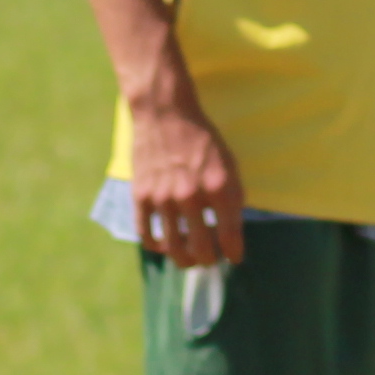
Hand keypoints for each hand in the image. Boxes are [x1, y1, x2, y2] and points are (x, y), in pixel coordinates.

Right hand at [126, 92, 247, 267]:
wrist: (166, 114)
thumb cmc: (203, 140)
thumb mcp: (229, 165)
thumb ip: (232, 199)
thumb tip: (231, 235)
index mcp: (219, 186)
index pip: (230, 236)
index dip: (234, 253)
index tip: (234, 258)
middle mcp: (191, 195)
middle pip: (201, 250)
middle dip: (209, 260)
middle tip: (210, 258)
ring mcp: (163, 197)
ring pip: (174, 248)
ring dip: (184, 259)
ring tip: (190, 258)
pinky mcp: (140, 196)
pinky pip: (147, 236)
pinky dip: (157, 246)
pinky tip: (165, 244)